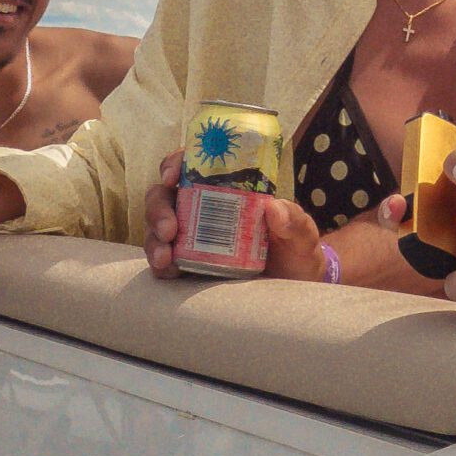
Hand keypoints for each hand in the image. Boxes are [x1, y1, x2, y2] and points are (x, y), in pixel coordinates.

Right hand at [145, 152, 407, 283]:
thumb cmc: (297, 253)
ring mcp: (192, 238)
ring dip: (154, 239)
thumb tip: (274, 208)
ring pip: (157, 228)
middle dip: (159, 208)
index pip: (193, 166)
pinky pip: (163, 260)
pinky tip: (166, 271)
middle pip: (165, 196)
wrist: (295, 290)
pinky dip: (159, 264)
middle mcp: (202, 209)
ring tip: (165, 258)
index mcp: (227, 190)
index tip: (172, 176)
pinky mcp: (188, 266)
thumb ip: (294, 222)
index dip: (174, 164)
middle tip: (169, 229)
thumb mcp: (302, 236)